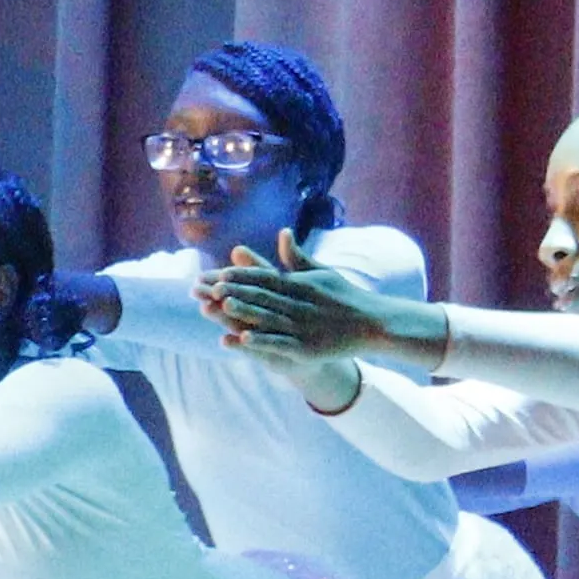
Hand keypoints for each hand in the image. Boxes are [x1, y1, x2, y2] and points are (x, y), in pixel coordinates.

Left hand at [203, 251, 415, 377]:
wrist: (373, 322)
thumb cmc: (344, 296)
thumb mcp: (320, 273)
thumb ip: (297, 257)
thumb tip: (283, 232)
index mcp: (299, 284)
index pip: (264, 277)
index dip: (239, 275)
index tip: (216, 272)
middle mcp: (298, 302)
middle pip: (260, 295)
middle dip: (232, 291)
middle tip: (205, 287)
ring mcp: (302, 325)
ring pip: (267, 317)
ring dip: (242, 311)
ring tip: (219, 306)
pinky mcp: (308, 346)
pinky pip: (280, 343)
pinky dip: (261, 340)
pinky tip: (241, 339)